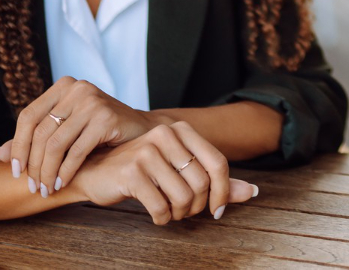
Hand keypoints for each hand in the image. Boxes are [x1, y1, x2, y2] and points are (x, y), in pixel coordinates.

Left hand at [0, 77, 162, 194]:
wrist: (143, 131)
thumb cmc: (100, 131)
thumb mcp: (65, 130)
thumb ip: (33, 140)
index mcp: (64, 86)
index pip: (28, 116)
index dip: (17, 145)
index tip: (15, 171)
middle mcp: (77, 89)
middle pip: (40, 132)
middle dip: (33, 164)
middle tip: (33, 186)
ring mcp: (93, 101)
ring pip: (55, 144)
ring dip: (47, 172)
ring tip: (47, 189)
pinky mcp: (106, 118)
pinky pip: (76, 151)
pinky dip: (65, 172)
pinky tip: (62, 183)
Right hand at [71, 121, 254, 224]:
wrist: (95, 173)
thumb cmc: (142, 172)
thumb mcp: (180, 171)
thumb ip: (217, 182)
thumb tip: (253, 192)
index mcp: (181, 130)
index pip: (219, 163)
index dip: (224, 191)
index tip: (217, 210)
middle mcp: (165, 135)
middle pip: (202, 184)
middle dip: (198, 207)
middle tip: (186, 212)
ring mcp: (147, 152)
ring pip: (184, 197)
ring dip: (180, 214)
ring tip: (171, 212)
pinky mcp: (131, 173)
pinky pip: (161, 207)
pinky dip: (162, 218)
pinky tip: (156, 215)